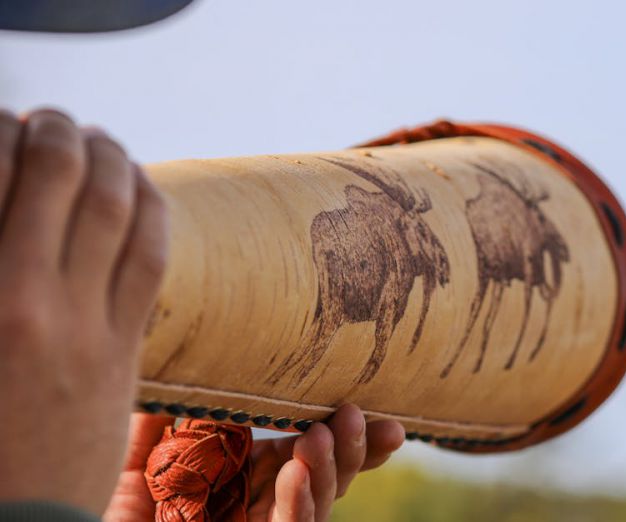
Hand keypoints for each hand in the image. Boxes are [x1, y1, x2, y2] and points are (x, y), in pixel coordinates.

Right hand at [0, 109, 167, 514]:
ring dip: (111, 157)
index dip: (0, 134)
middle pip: (56, 178)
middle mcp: (23, 299)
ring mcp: (81, 324)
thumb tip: (11, 223)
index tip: (4, 123)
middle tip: (52, 119)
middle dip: (56, 132)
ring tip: (100, 139)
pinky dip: (151, 210)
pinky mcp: (122, 350)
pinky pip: (151, 258)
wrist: (11, 521)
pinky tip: (143, 190)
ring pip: (115, 208)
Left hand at [104, 405, 404, 521]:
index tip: (375, 404)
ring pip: (315, 505)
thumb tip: (190, 340)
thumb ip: (169, 406)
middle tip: (360, 413)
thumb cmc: (108, 506)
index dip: (350, 433)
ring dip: (329, 470)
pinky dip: (297, 506)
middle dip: (356, 450)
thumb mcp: (140, 448)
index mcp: (246, 475)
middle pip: (328, 477)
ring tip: (326, 434)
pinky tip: (299, 472)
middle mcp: (259, 504)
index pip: (310, 449)